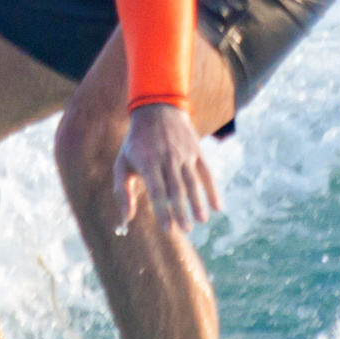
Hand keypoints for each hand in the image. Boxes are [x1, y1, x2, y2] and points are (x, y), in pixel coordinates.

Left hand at [112, 102, 219, 240]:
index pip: (157, 191)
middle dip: (181, 211)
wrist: (156, 109)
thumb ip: (122, 191)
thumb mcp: (122, 162)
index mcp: (147, 162)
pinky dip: (213, 190)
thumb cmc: (136, 143)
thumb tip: (127, 218)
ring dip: (198, 203)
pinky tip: (217, 207)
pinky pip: (206, 173)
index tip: (168, 229)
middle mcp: (167, 158)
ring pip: (193, 182)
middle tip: (185, 230)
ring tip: (201, 221)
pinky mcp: (196, 151)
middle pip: (176, 189)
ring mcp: (184, 154)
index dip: (163, 211)